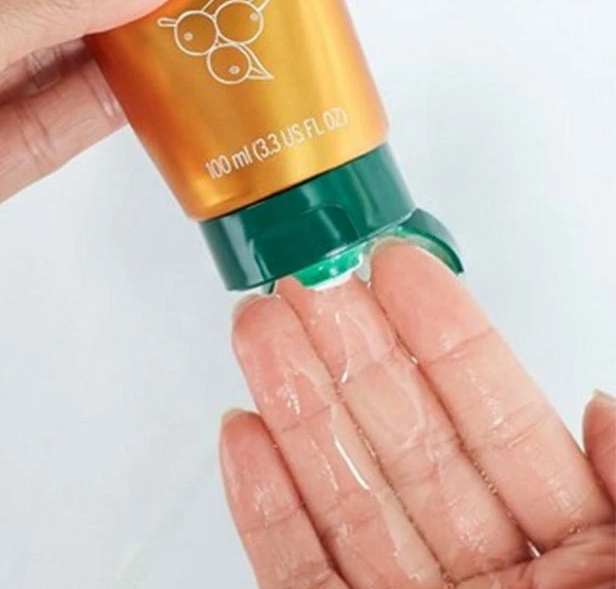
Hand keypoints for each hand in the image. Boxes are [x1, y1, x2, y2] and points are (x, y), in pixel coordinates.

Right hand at [221, 244, 614, 587]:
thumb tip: (600, 405)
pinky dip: (263, 508)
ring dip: (292, 405)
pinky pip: (297, 572)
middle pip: (400, 441)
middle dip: (347, 349)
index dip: (443, 337)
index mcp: (576, 557)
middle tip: (307, 277)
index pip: (496, 424)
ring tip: (258, 328)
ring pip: (340, 494)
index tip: (397, 267)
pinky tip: (244, 438)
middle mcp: (487, 576)